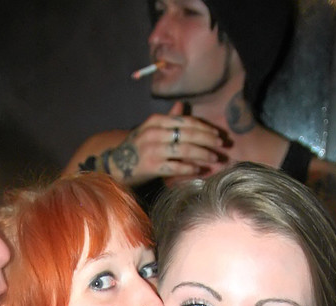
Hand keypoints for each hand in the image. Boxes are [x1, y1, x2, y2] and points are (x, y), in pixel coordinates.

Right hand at [107, 104, 225, 185]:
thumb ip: (168, 119)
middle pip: (189, 134)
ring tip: (215, 158)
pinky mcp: (152, 166)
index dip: (204, 128)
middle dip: (208, 140)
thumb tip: (182, 105)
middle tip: (221, 145)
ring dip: (203, 155)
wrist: (114, 165)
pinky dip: (190, 168)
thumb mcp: (150, 129)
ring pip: (185, 150)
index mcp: (156, 121)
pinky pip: (176, 166)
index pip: (186, 122)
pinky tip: (200, 170)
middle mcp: (155, 132)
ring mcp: (153, 149)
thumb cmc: (137, 148)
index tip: (217, 134)